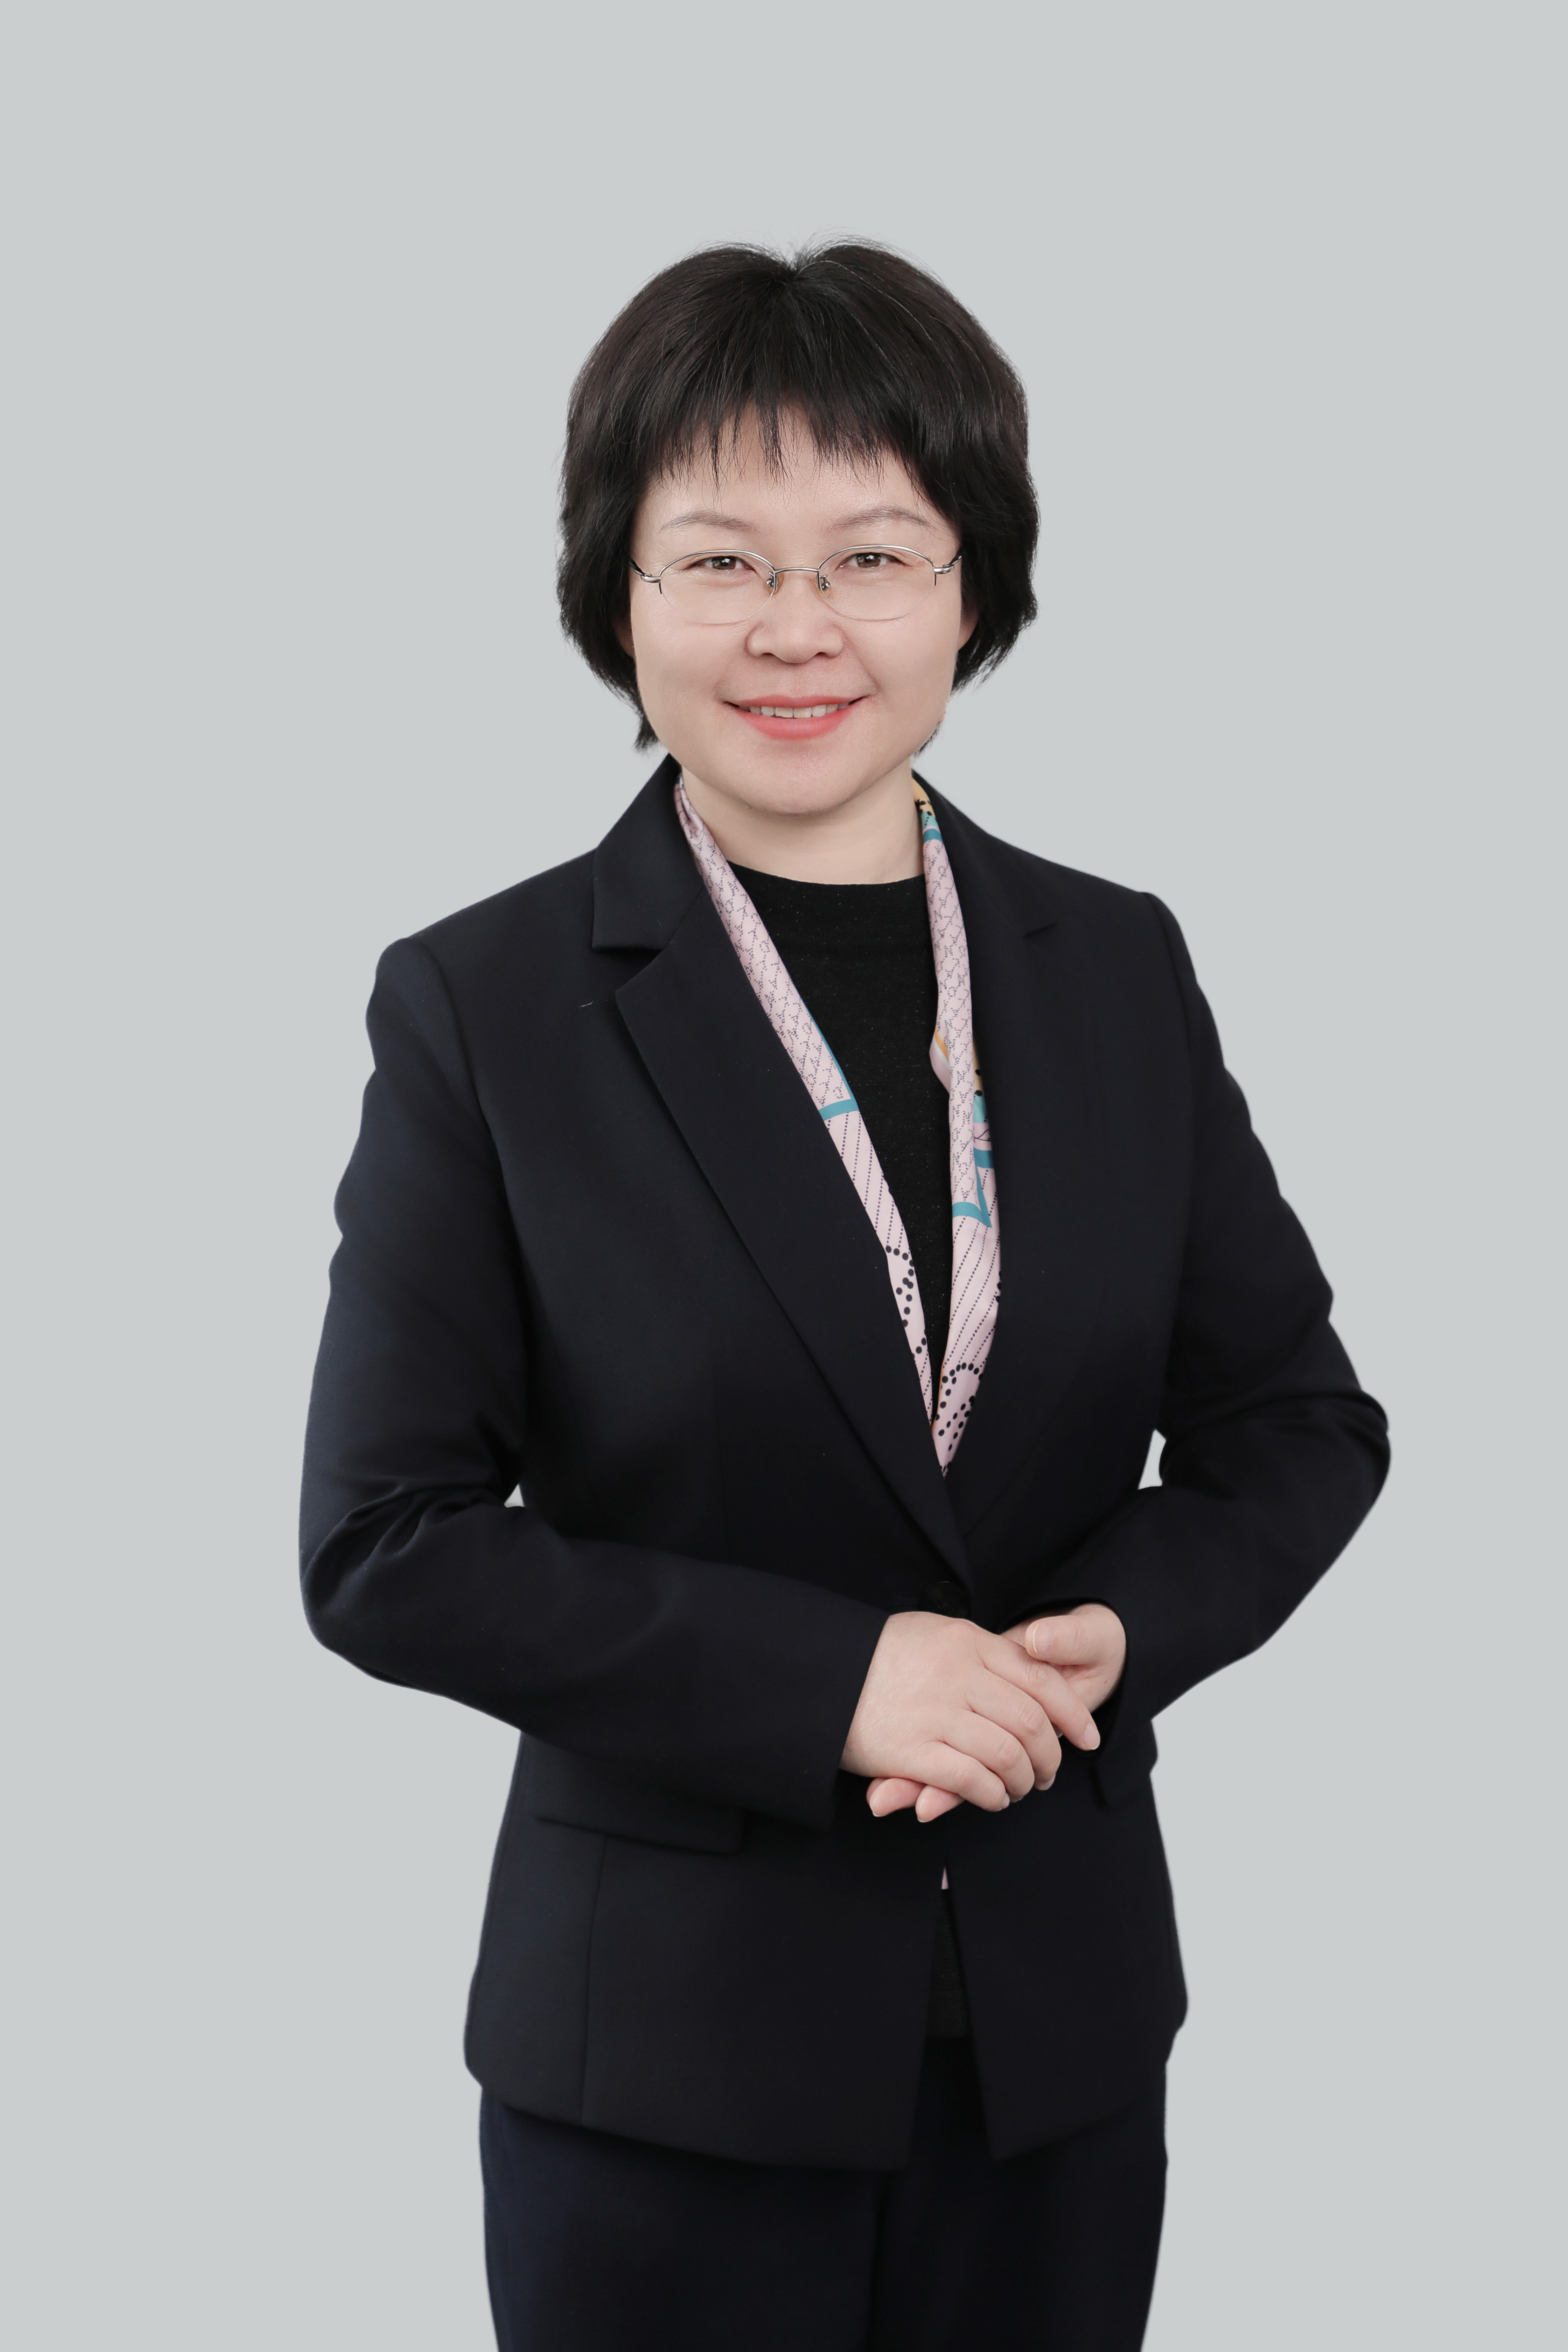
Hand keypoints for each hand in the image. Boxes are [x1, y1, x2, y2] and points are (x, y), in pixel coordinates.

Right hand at [843, 1610, 1100, 1823]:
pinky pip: (972, 1781)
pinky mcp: (913, 1751)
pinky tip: (992, 1798)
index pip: (1041, 1679)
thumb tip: (1021, 1657)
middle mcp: (958, 1674)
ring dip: (1022, 1781)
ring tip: (1019, 1789)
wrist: (820, 1670)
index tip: (1087, 1737)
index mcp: (968, 1642)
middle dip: (1049, 1755)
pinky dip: (991, 1795)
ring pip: (1007, 1755)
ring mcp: (936, 1713)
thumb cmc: (877, 1655)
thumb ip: (975, 1647)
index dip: (1072, 1713)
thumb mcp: (932, 1632)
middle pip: (1031, 1722)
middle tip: (1048, 1773)